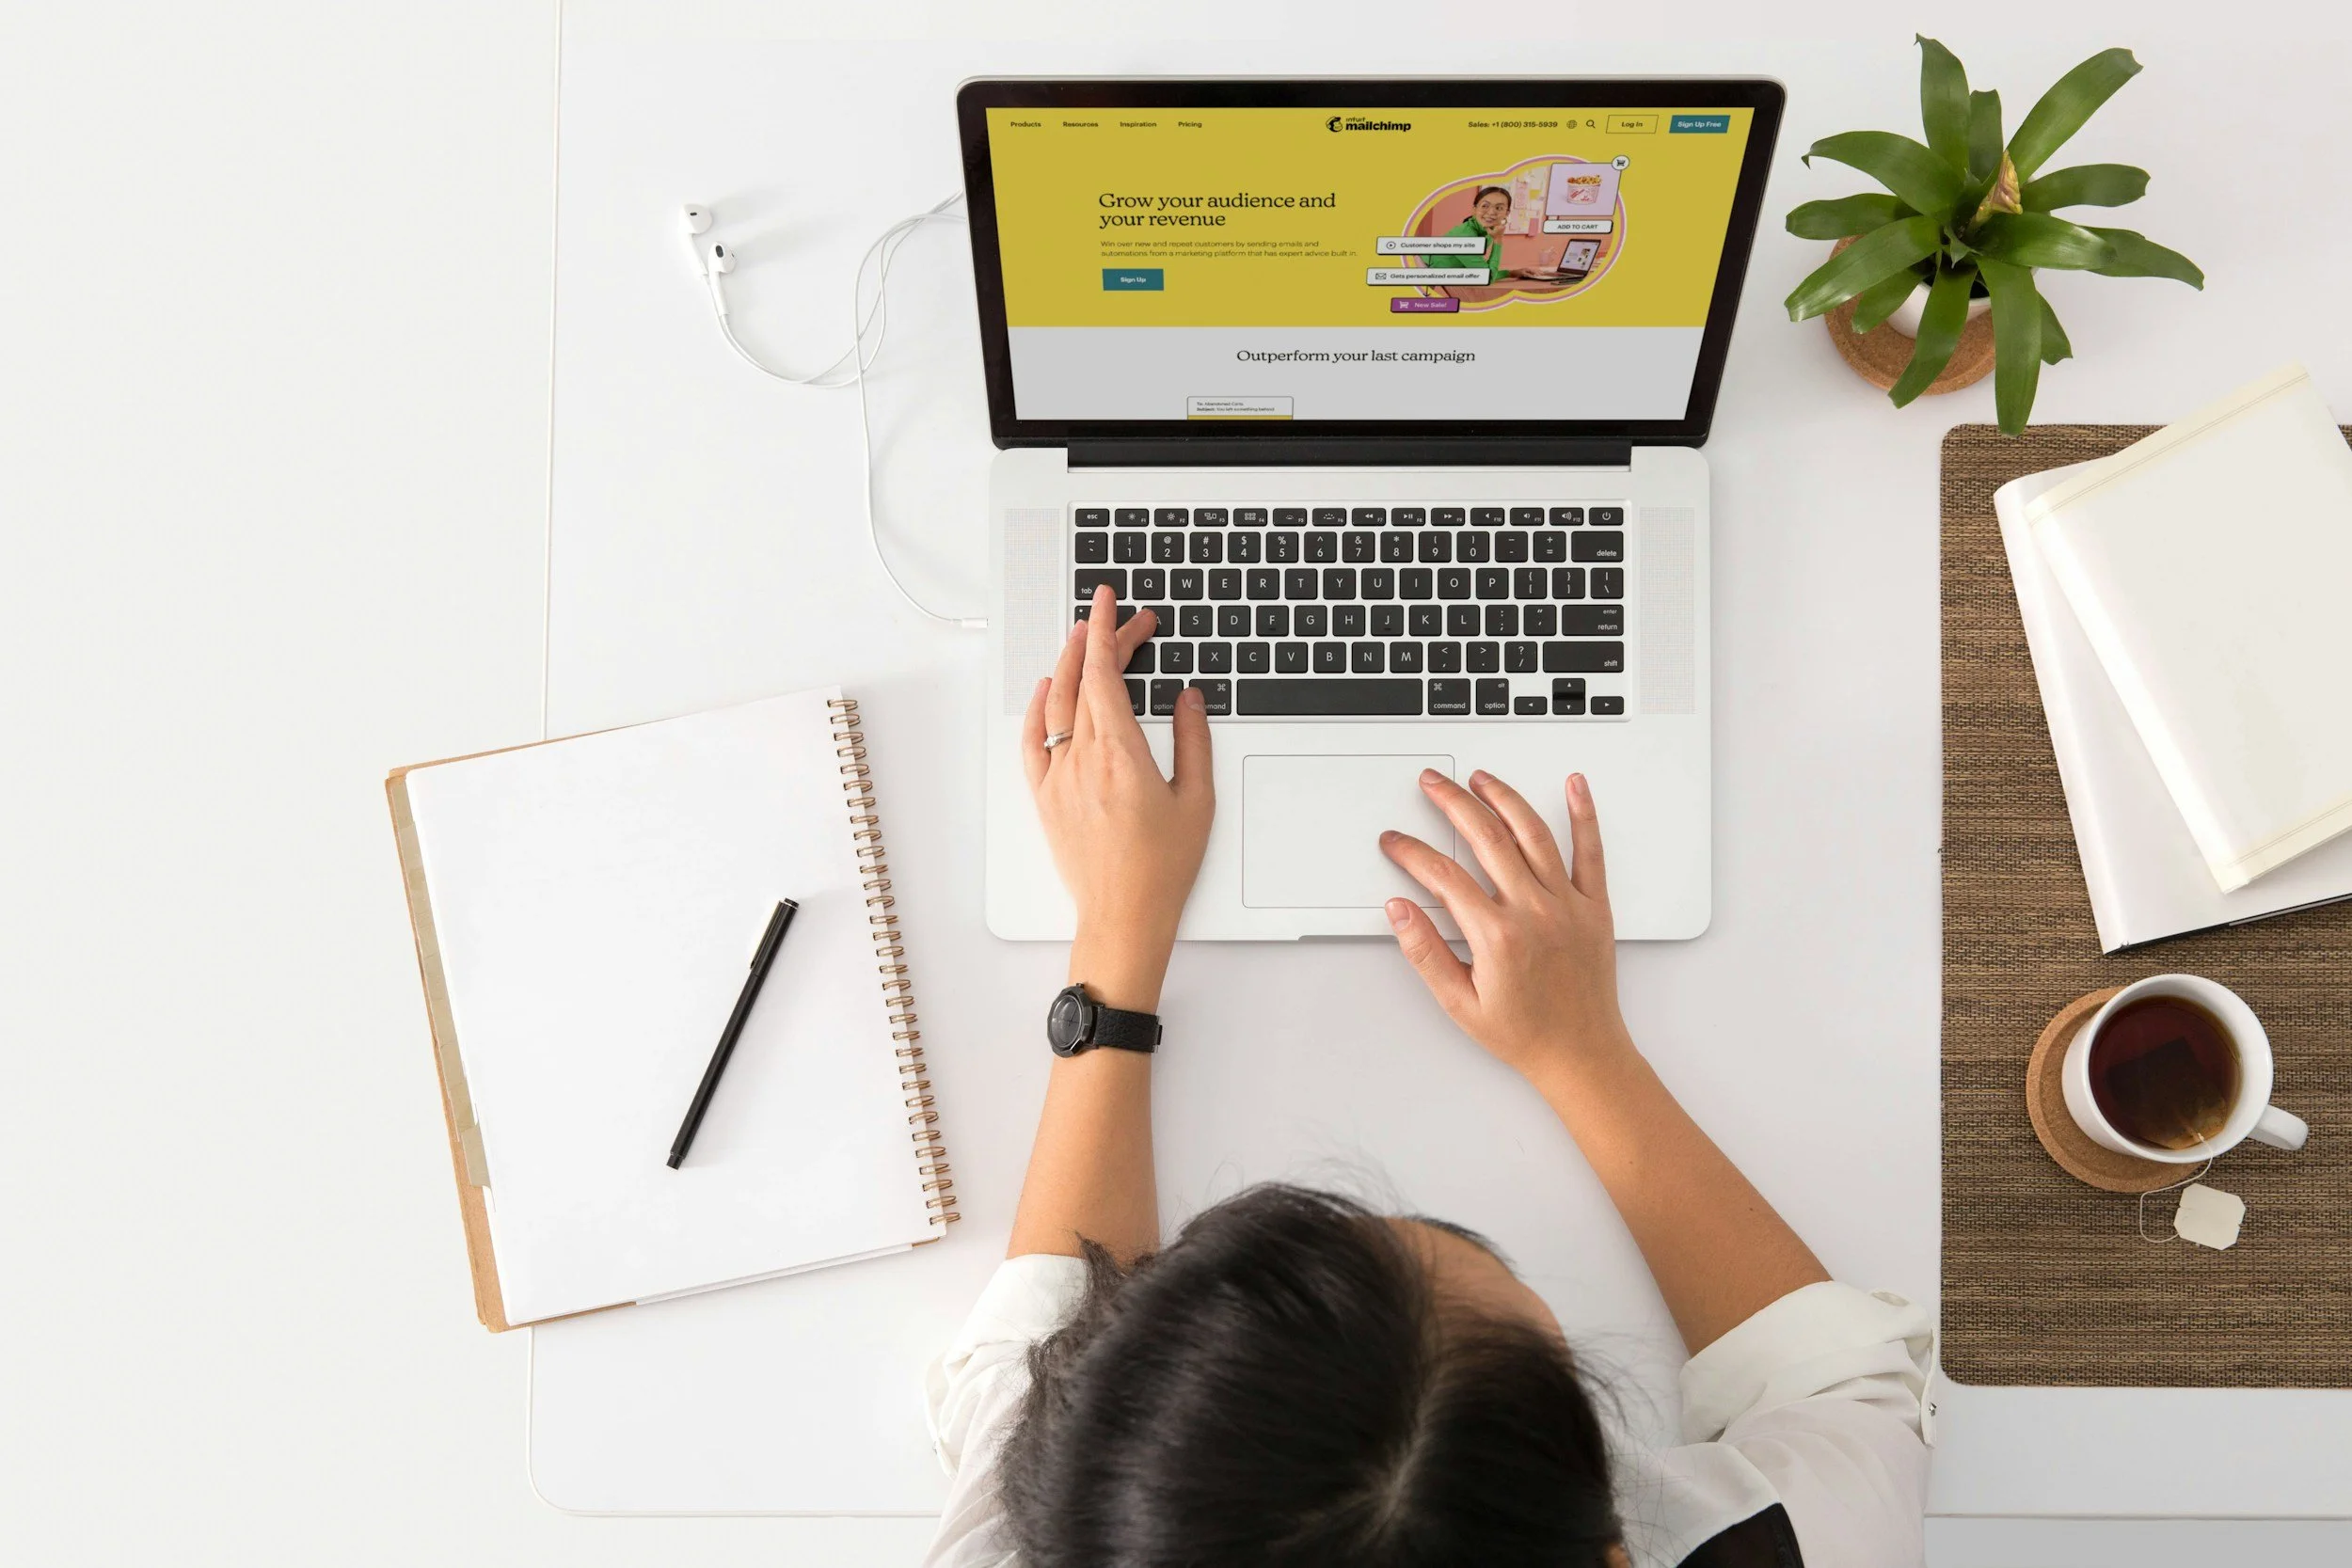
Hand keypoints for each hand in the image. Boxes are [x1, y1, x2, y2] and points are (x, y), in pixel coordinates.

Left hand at [1021, 584, 1213, 1007]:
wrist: (1123, 915)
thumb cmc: (1162, 868)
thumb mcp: (1197, 799)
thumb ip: (1194, 741)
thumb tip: (1188, 698)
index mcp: (1121, 754)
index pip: (1105, 674)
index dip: (1108, 631)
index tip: (1112, 604)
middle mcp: (1083, 760)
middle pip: (1083, 681)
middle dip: (1101, 640)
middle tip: (1122, 620)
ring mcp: (1058, 777)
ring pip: (1056, 704)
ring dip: (1069, 664)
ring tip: (1084, 638)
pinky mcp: (1045, 798)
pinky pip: (1033, 741)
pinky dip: (1038, 708)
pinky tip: (1047, 689)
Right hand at [1378, 770, 1629, 1080]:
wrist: (1581, 1054)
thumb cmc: (1524, 1033)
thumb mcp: (1459, 1003)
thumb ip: (1425, 952)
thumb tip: (1400, 910)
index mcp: (1497, 936)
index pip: (1443, 876)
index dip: (1412, 852)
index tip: (1396, 841)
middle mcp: (1534, 912)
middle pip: (1486, 838)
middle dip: (1452, 803)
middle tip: (1432, 784)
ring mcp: (1567, 905)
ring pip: (1533, 834)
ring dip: (1503, 798)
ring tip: (1481, 778)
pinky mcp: (1594, 907)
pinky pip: (1590, 852)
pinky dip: (1584, 815)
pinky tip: (1575, 786)